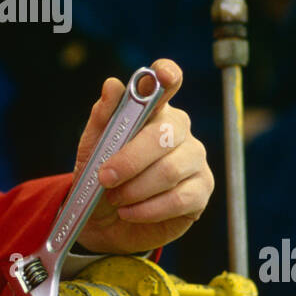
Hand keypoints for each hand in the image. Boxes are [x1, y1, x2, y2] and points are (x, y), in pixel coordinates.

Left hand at [72, 59, 212, 254]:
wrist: (103, 220)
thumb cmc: (101, 176)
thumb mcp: (93, 146)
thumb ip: (102, 116)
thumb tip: (113, 85)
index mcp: (154, 109)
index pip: (168, 81)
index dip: (168, 75)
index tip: (163, 75)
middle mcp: (179, 129)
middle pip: (165, 135)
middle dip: (130, 160)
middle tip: (105, 178)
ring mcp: (195, 158)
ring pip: (170, 170)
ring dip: (135, 189)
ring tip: (115, 199)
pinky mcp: (202, 189)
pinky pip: (180, 198)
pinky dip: (147, 209)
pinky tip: (129, 212)